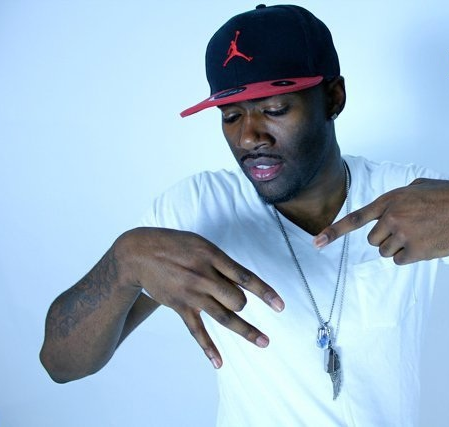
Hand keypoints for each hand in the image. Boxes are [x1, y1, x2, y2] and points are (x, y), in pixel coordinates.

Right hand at [120, 227, 284, 367]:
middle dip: (244, 305)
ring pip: (225, 317)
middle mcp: (205, 276)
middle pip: (238, 300)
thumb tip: (240, 281)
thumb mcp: (200, 244)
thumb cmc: (174, 245)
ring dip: (247, 331)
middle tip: (239, 304)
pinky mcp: (180, 306)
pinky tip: (219, 362)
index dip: (266, 292)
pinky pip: (197, 331)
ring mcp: (192, 293)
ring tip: (264, 342)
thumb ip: (220, 262)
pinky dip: (208, 348)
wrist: (140, 253)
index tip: (280, 306)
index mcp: (213, 256)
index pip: (246, 277)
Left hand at [313, 178, 448, 264]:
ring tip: (417, 235)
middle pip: (372, 240)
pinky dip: (407, 256)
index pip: (355, 218)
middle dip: (384, 237)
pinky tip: (422, 244)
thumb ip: (397, 197)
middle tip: (405, 230)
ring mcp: (403, 234)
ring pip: (384, 251)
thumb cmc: (446, 197)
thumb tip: (387, 208)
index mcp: (389, 200)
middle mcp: (392, 217)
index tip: (317, 242)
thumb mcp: (418, 188)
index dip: (334, 231)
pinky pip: (398, 260)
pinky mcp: (415, 251)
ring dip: (397, 247)